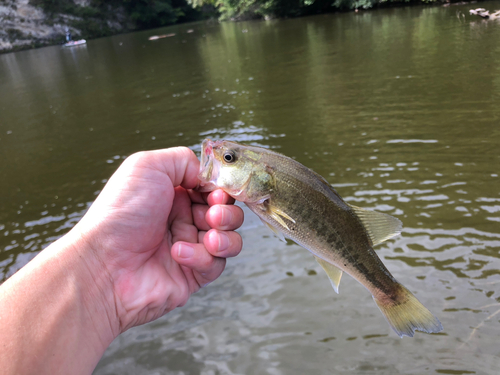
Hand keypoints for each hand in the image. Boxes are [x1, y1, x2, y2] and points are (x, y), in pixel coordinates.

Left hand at [72, 147, 243, 332]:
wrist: (103, 264)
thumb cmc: (120, 213)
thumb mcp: (147, 166)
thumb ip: (184, 160)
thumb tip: (208, 175)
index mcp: (174, 194)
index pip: (214, 188)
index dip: (222, 189)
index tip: (217, 192)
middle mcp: (183, 219)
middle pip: (227, 213)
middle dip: (227, 212)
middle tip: (212, 214)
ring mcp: (189, 247)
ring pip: (229, 239)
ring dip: (225, 236)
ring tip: (208, 237)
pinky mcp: (192, 274)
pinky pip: (216, 265)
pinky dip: (202, 257)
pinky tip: (177, 253)